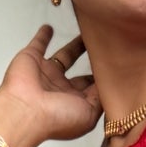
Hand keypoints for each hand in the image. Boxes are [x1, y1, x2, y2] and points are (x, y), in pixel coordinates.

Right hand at [0, 29, 103, 146]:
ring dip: (76, 45)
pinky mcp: (32, 58)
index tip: (120, 66)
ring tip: (88, 33)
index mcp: (75, 104)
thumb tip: (108, 83)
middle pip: (81, 73)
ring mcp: (46, 74)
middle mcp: (61, 90)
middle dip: (93, 62)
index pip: (94, 90)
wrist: (25, 111)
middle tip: (107, 47)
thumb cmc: (56, 118)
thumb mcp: (90, 114)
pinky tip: (50, 28)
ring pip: (65, 56)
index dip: (106, 79)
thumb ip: (101, 98)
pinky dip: (43, 35)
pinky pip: (39, 43)